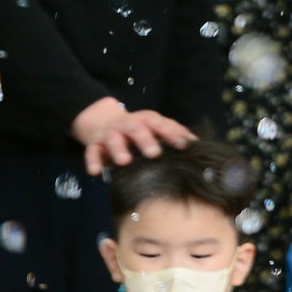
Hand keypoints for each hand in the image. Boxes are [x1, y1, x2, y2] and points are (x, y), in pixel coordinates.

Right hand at [70, 97, 196, 175]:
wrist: (101, 120)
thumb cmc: (137, 129)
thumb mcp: (155, 127)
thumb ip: (174, 134)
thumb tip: (198, 144)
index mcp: (146, 120)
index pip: (160, 124)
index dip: (172, 133)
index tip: (184, 145)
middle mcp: (127, 124)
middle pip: (136, 129)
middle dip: (145, 140)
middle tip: (154, 154)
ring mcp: (110, 134)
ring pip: (113, 139)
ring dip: (118, 149)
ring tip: (124, 161)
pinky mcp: (94, 144)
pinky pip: (92, 152)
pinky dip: (92, 161)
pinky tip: (96, 172)